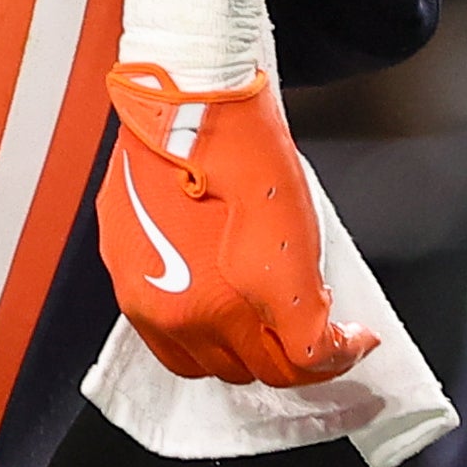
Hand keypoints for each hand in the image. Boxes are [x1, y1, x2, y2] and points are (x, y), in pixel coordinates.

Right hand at [96, 64, 377, 387]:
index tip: (346, 340)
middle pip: (241, 369)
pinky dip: (188, 323)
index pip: (287, 368)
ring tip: (252, 315)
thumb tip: (326, 344)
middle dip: (276, 353)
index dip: (327, 358)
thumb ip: (307, 311)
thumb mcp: (297, 238)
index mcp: (221, 305)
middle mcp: (175, 309)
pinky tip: (207, 293)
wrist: (190, 97)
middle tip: (296, 322)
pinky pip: (158, 326)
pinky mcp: (120, 263)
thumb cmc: (244, 151)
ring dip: (228, 347)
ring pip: (196, 357)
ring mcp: (140, 289)